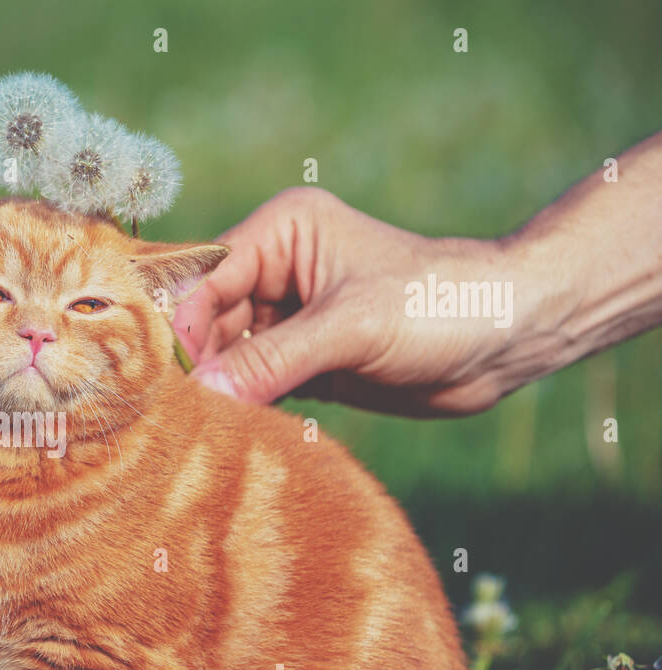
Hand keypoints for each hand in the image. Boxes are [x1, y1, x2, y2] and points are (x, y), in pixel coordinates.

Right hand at [173, 187, 563, 416]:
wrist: (508, 338)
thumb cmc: (438, 306)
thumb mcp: (351, 329)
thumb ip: (273, 360)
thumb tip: (202, 394)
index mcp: (281, 234)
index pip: (204, 279)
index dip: (183, 328)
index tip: (164, 381)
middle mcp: (275, 272)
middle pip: (207, 321)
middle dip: (194, 366)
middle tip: (174, 417)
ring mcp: (286, 318)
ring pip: (225, 357)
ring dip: (216, 391)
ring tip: (196, 430)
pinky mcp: (302, 361)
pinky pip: (253, 383)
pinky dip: (242, 407)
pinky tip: (228, 432)